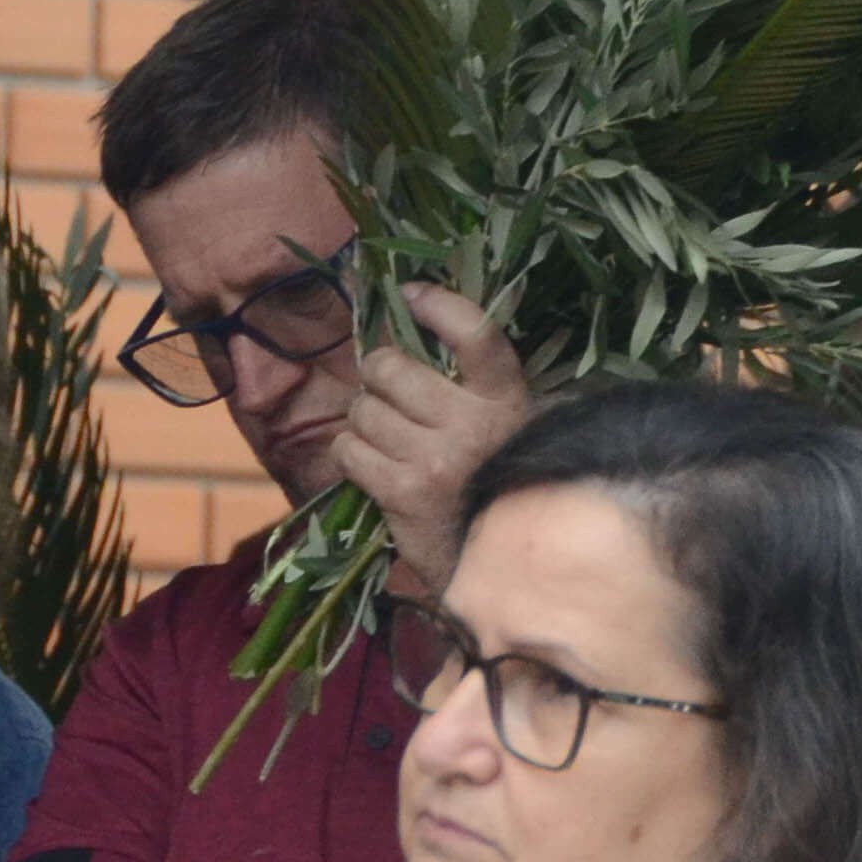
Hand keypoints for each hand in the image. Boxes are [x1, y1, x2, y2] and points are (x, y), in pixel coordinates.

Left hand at [336, 283, 532, 594]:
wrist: (508, 567)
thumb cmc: (503, 487)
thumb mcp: (512, 430)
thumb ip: (478, 391)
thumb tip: (418, 338)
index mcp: (508, 400)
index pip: (475, 333)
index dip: (438, 305)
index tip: (411, 293)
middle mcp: (472, 423)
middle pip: (393, 368)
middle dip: (378, 375)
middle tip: (386, 391)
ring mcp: (435, 459)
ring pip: (364, 410)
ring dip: (364, 419)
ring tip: (383, 436)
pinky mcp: (403, 493)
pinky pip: (349, 450)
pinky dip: (351, 452)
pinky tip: (370, 463)